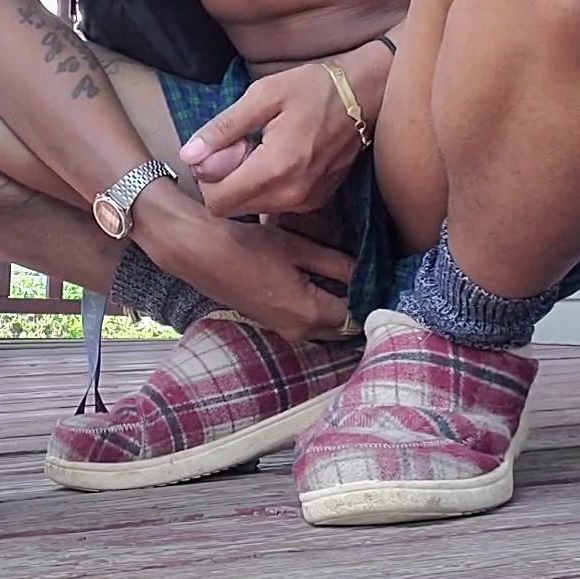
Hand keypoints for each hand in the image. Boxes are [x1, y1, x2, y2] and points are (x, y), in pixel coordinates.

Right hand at [142, 203, 354, 341]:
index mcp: (309, 313)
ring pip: (325, 327)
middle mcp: (299, 332)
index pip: (357, 314)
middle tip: (369, 277)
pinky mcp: (271, 325)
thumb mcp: (298, 247)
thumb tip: (367, 271)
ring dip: (338, 308)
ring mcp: (283, 331)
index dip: (371, 295)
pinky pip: (307, 324)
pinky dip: (319, 309)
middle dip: (358, 306)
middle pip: (343, 327)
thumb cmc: (246, 246)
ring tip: (348, 278)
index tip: (381, 275)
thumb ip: (337, 262)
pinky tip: (321, 283)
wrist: (198, 253)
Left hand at [179, 57, 384, 218]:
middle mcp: (292, 194)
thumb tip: (188, 155)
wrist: (364, 94)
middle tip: (243, 144)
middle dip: (226, 180)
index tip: (224, 148)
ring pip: (252, 208)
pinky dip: (266, 187)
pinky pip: (274, 205)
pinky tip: (279, 158)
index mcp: (275, 168)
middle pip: (232, 208)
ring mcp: (306, 201)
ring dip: (246, 183)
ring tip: (263, 148)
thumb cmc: (313, 87)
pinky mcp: (315, 202)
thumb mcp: (262, 96)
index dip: (209, 176)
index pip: (217, 201)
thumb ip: (222, 129)